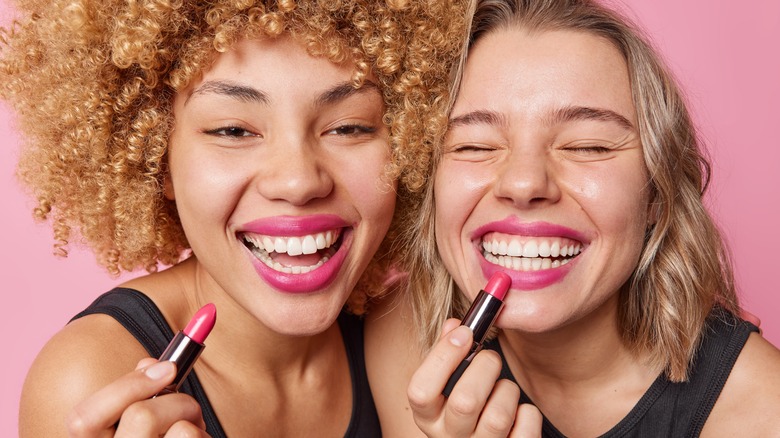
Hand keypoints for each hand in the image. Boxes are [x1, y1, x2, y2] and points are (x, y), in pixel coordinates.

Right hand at [66, 358, 208, 436]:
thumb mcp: (138, 424)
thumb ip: (138, 396)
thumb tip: (152, 365)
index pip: (84, 419)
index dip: (127, 386)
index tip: (167, 368)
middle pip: (141, 416)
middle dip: (176, 400)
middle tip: (188, 408)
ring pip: (180, 430)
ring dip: (194, 419)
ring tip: (194, 429)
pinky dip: (204, 435)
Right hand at [408, 319, 542, 436]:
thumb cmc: (465, 403)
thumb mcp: (447, 382)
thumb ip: (447, 352)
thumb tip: (456, 326)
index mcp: (427, 417)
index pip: (420, 391)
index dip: (443, 356)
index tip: (464, 333)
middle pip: (465, 403)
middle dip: (484, 367)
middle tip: (490, 357)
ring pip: (498, 417)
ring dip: (507, 390)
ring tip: (503, 388)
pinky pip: (526, 426)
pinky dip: (527, 412)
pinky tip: (517, 411)